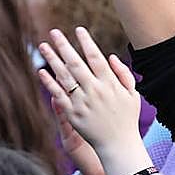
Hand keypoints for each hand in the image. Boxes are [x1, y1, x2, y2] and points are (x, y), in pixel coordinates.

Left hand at [38, 27, 152, 174]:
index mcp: (110, 83)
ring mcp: (82, 102)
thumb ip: (124, 74)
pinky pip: (58, 95)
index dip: (86, 42)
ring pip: (64, 76)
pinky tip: (42, 71)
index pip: (95, 57)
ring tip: (43, 46)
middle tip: (54, 32)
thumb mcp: (133, 94)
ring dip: (53, 59)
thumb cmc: (127, 119)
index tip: (78, 30)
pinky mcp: (73, 114)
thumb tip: (110, 56)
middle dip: (64, 45)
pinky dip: (49, 83)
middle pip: (76, 63)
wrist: (119, 145)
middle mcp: (95, 90)